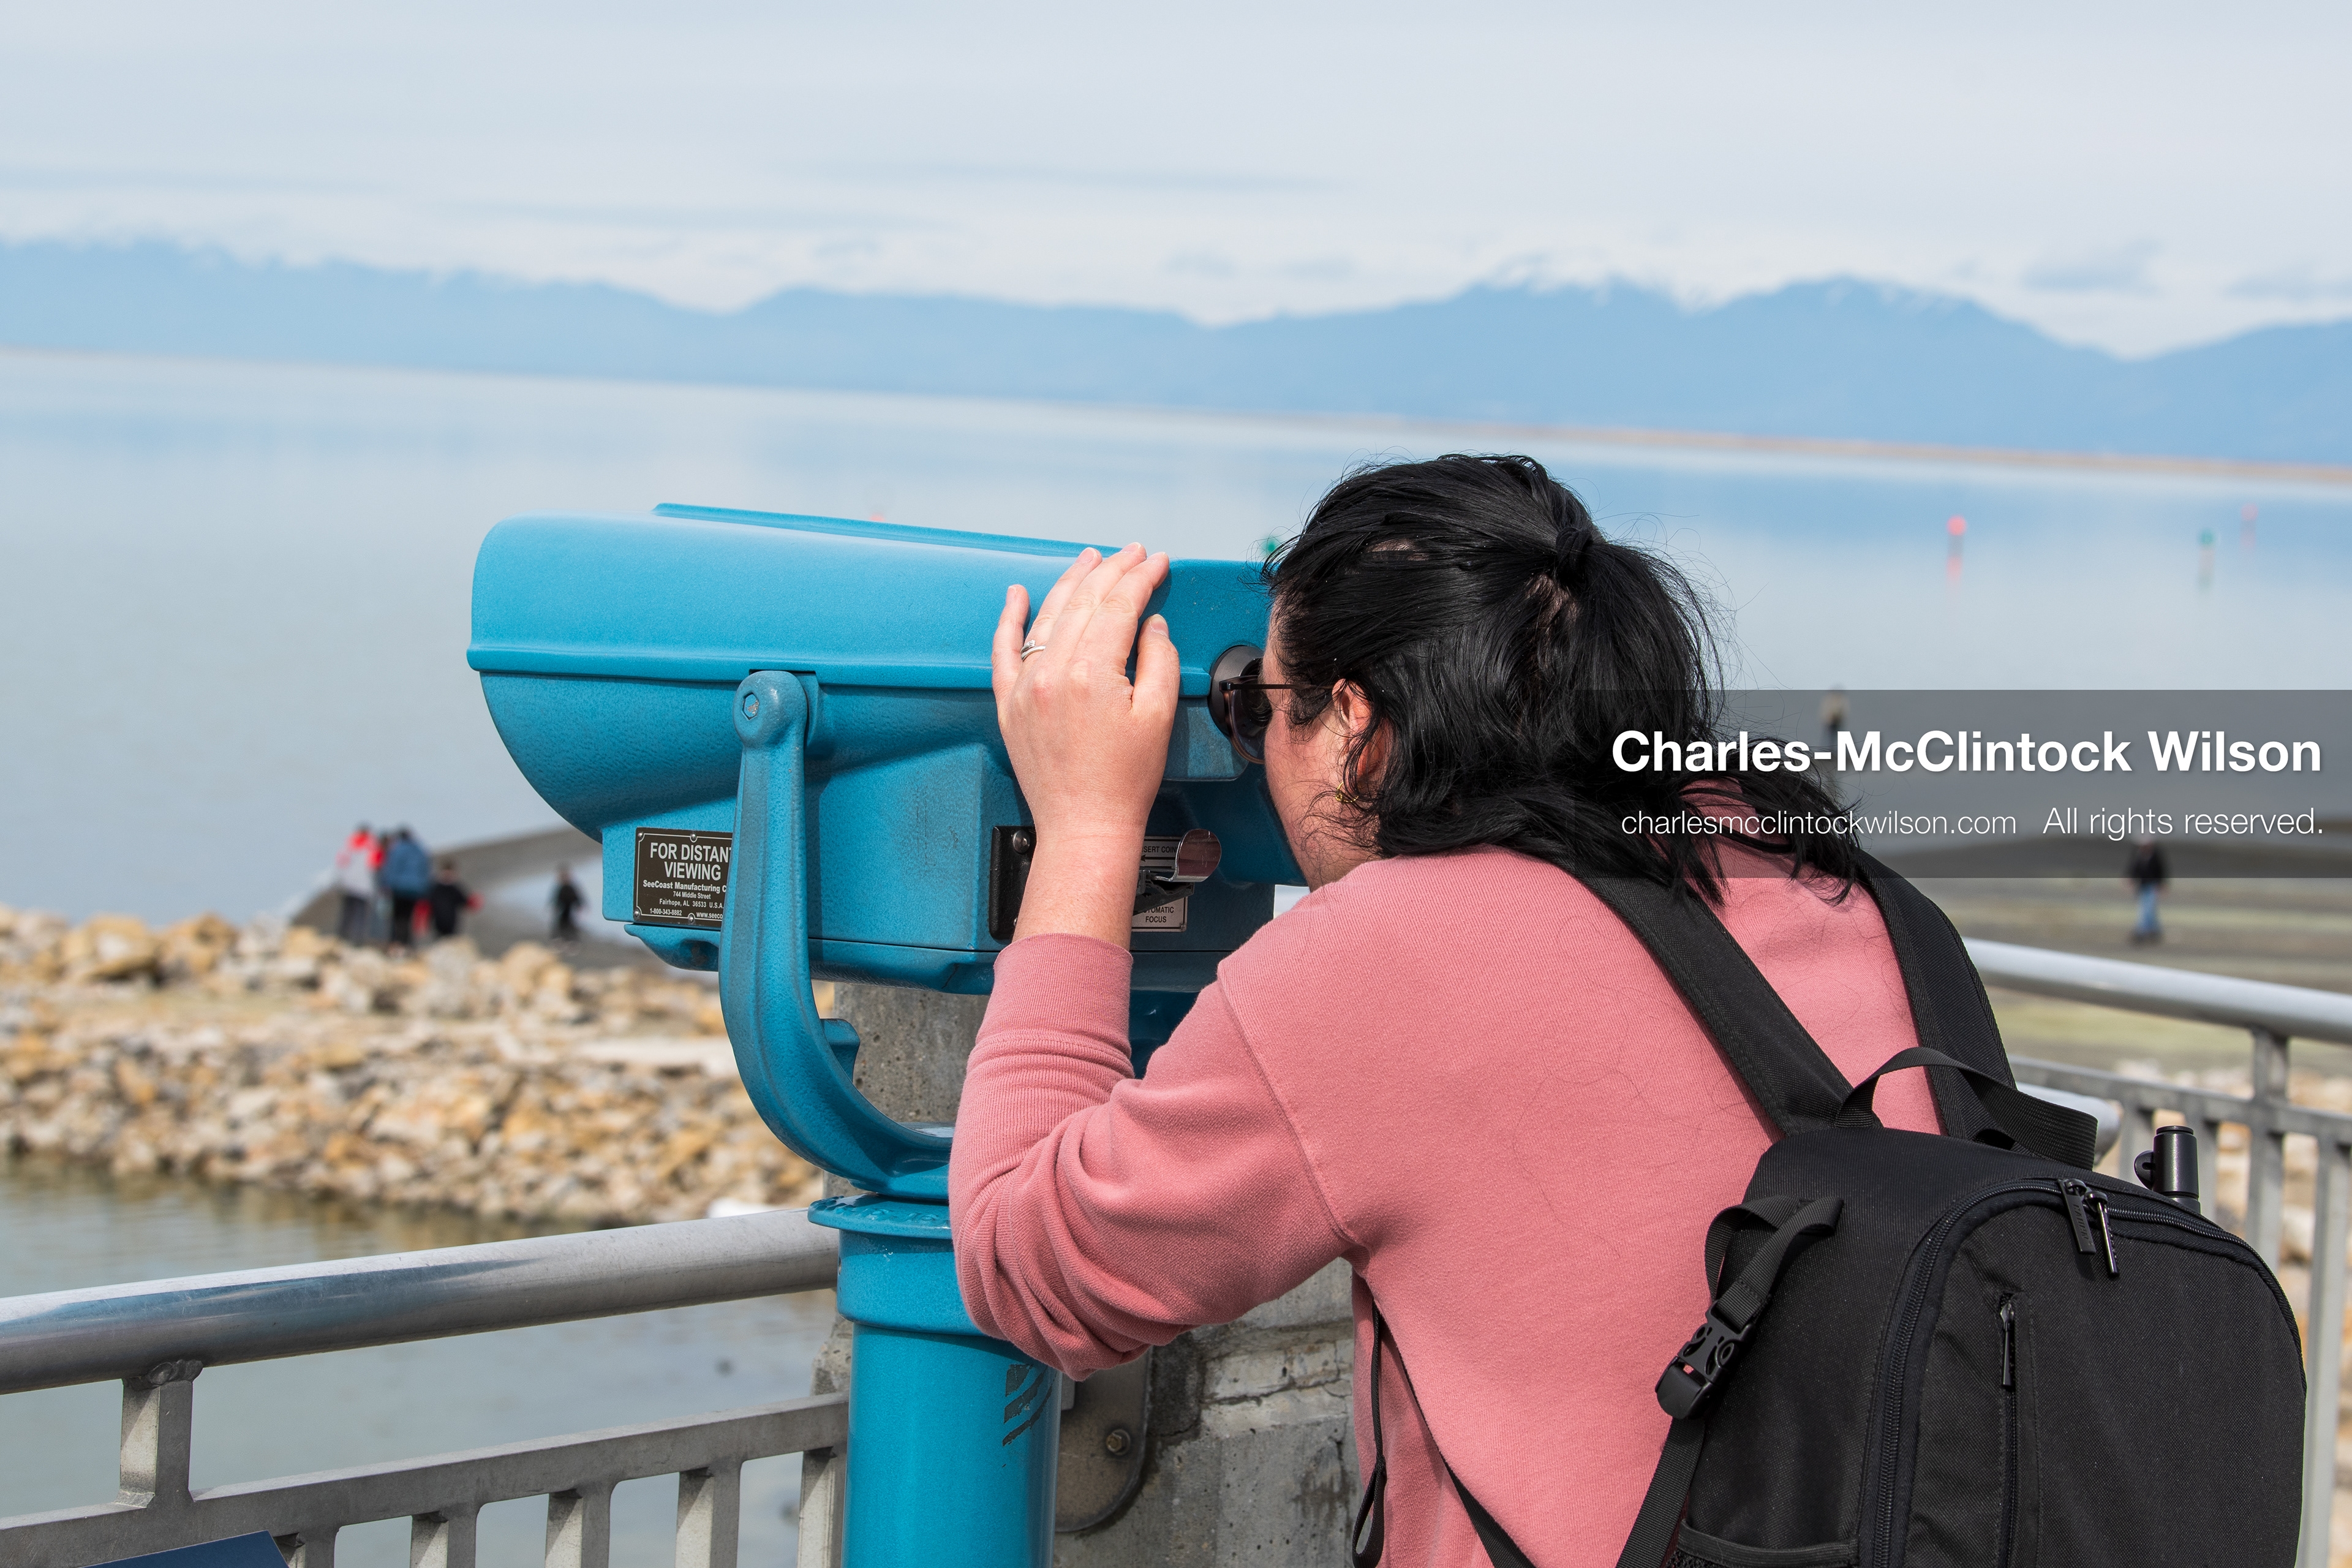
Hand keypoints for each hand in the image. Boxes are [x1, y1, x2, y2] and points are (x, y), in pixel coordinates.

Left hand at [991, 543, 1178, 945]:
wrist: (1085, 826)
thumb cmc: (1125, 781)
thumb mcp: (1159, 716)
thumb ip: (1157, 660)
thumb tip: (1150, 624)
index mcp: (1093, 673)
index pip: (1119, 605)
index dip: (1142, 577)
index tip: (1158, 563)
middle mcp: (1052, 673)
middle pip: (1084, 601)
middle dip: (1113, 569)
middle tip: (1133, 553)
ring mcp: (1025, 686)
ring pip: (1046, 615)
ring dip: (1071, 582)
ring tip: (1090, 560)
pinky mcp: (1008, 703)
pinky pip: (1003, 649)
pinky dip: (1009, 617)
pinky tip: (1017, 593)